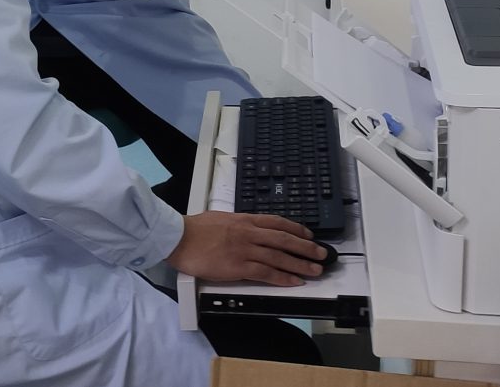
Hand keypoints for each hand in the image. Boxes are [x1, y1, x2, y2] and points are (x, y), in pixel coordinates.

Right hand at [166, 211, 325, 285]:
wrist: (178, 237)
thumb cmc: (194, 228)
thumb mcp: (221, 218)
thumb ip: (237, 224)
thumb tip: (246, 227)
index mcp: (244, 220)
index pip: (277, 223)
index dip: (296, 229)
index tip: (308, 234)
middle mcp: (249, 233)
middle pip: (284, 240)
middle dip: (306, 247)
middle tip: (321, 253)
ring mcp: (245, 250)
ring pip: (280, 257)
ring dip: (300, 264)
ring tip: (315, 270)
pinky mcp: (238, 267)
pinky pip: (266, 273)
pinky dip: (283, 277)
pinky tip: (294, 281)